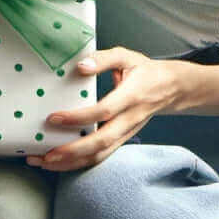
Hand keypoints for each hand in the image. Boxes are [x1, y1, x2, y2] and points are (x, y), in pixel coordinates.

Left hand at [26, 47, 179, 171]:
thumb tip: (81, 66)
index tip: (54, 118)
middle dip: (73, 151)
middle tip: (46, 154)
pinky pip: (102, 156)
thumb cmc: (145, 71)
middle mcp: (130, 119)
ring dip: (72, 162)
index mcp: (131, 96)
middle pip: (102, 142)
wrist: (172, 88)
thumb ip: (103, 59)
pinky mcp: (122, 139)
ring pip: (101, 155)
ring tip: (46, 162)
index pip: (104, 111)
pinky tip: (61, 162)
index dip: (79, 118)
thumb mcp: (126, 56)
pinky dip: (80, 162)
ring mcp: (127, 133)